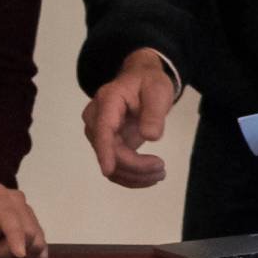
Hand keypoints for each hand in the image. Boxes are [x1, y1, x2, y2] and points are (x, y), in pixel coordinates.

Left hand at [0, 183, 47, 257]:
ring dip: (17, 250)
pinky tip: (22, 257)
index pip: (10, 216)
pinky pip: (39, 239)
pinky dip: (31, 251)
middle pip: (27, 229)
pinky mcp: (31, 220)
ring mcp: (25, 208)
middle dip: (10, 248)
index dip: (16, 235)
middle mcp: (14, 197)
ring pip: (35, 237)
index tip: (19, 255)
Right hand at [81, 50, 175, 187]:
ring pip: (110, 165)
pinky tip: (150, 176)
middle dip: (134, 166)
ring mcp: (99, 134)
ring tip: (160, 173)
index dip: (105, 150)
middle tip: (162, 168)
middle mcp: (96, 118)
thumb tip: (150, 136)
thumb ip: (154, 113)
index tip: (108, 170)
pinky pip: (115, 167)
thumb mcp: (158, 90)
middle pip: (108, 150)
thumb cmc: (148, 83)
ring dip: (134, 176)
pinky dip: (132, 176)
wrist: (141, 81)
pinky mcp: (107, 146)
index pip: (102, 128)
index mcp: (107, 100)